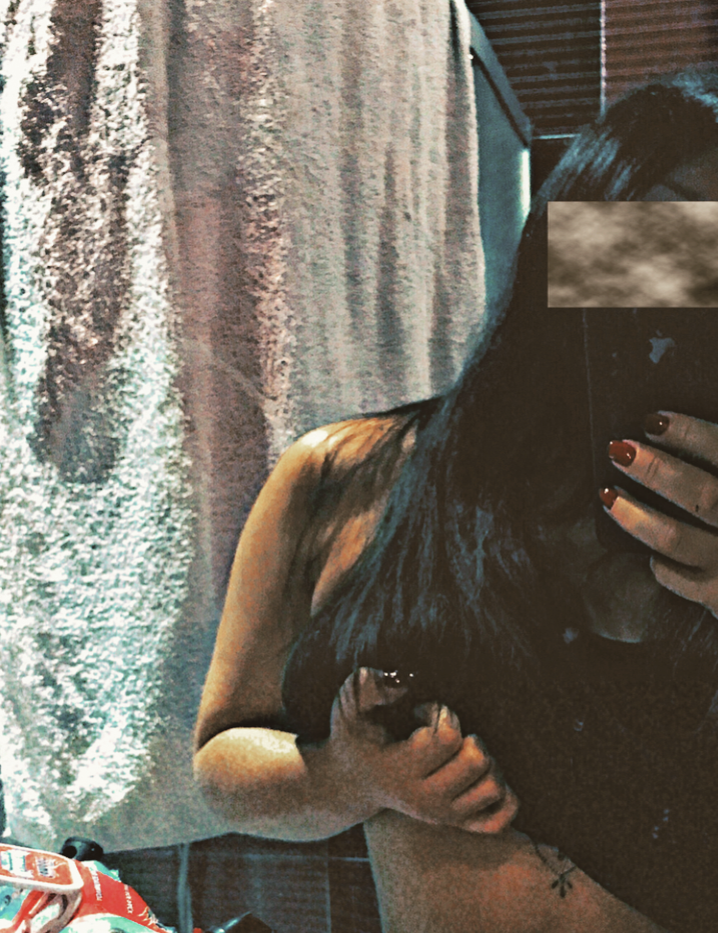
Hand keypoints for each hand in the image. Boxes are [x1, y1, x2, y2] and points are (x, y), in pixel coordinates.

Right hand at [327, 668, 518, 833]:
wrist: (350, 783)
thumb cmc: (354, 735)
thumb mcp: (348, 705)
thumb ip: (367, 687)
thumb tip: (402, 685)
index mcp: (400, 772)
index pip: (448, 738)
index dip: (442, 712)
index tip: (421, 710)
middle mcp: (424, 800)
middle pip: (476, 761)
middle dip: (467, 734)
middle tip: (444, 731)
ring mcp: (443, 816)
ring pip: (494, 786)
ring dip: (486, 760)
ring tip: (460, 752)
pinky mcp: (457, 824)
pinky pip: (502, 816)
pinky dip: (502, 793)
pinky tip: (477, 774)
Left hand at [601, 411, 717, 615]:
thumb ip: (714, 467)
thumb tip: (657, 431)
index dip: (692, 434)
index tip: (652, 420)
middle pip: (702, 496)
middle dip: (656, 471)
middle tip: (618, 450)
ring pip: (676, 538)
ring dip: (637, 515)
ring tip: (608, 495)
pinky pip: (675, 575)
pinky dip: (657, 559)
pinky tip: (648, 548)